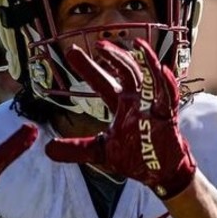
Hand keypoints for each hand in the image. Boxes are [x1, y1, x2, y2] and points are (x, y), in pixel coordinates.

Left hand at [45, 39, 196, 197]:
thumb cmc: (136, 157)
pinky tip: (163, 69)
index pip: (102, 81)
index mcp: (121, 104)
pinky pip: (169, 96)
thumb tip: (47, 149)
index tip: (70, 52)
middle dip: (114, 57)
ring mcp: (154, 106)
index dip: (87, 67)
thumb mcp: (101, 152)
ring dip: (146, 60)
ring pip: (150, 77)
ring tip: (137, 44)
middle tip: (99, 45)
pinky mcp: (168, 116)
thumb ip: (77, 149)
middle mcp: (137, 100)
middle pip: (126, 71)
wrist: (160, 173)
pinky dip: (167, 83)